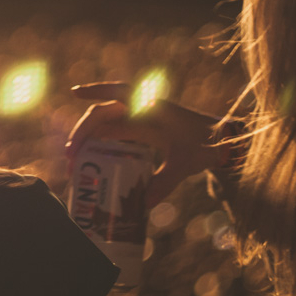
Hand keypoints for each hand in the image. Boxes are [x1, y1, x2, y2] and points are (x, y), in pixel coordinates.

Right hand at [65, 82, 229, 200]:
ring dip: (90, 139)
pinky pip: (118, 133)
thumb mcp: (185, 164)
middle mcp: (143, 110)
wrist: (225, 141)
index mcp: (150, 108)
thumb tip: (143, 205)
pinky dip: (102, 144)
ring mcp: (143, 120)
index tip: (74, 91)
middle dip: (83, 132)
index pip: (117, 93)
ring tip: (76, 162)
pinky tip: (93, 158)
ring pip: (108, 124)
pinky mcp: (146, 131)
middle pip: (104, 114)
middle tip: (70, 156)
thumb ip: (164, 182)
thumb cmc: (206, 145)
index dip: (95, 90)